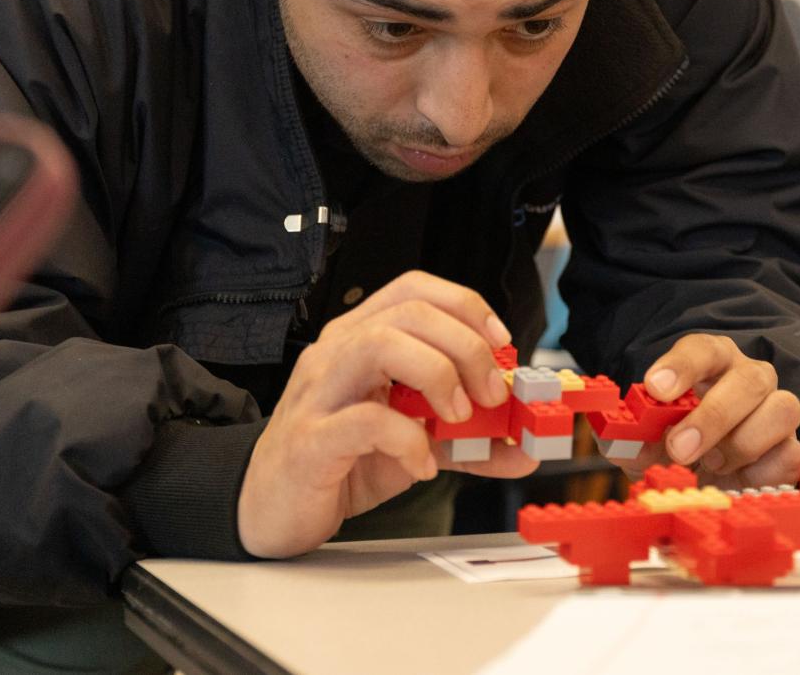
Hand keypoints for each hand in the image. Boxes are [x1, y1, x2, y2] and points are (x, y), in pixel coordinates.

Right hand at [238, 272, 538, 558]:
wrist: (273, 508)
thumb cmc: (340, 462)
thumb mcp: (416, 444)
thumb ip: (469, 442)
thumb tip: (526, 449)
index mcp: (360, 339)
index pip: (415, 289)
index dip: (466, 307)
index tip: (502, 345)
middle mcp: (336, 354)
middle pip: (409, 312)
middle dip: (466, 346)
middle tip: (490, 394)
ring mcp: (319, 393)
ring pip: (380, 345)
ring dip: (437, 375)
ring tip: (458, 417)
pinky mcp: (310, 440)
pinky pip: (364, 421)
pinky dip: (408, 440)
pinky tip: (422, 466)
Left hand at [613, 335, 799, 490]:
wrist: (703, 476)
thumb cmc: (674, 443)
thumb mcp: (645, 441)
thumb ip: (631, 439)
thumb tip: (621, 442)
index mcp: (711, 363)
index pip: (702, 350)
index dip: (680, 366)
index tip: (656, 388)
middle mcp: (749, 379)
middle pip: (749, 379)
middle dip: (714, 416)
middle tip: (680, 448)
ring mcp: (776, 411)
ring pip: (782, 410)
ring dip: (742, 443)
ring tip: (710, 464)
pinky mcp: (790, 449)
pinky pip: (790, 454)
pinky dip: (760, 471)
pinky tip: (734, 479)